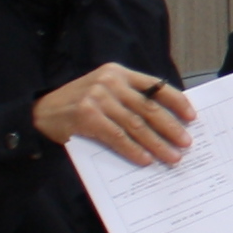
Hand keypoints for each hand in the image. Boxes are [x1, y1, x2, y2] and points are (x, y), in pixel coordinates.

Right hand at [34, 65, 192, 166]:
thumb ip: (130, 99)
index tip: (192, 117)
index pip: (155, 86)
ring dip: (157, 143)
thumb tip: (166, 120)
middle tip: (186, 143)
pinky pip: (117, 136)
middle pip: (149, 108)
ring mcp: (98, 97)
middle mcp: (110, 81)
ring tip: (172, 156)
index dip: (177, 102)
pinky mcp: (87, 115)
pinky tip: (145, 160)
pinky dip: (133, 149)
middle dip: (171, 127)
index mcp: (118, 72)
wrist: (40, 113)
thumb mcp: (105, 93)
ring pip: (136, 125)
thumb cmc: (78, 105)